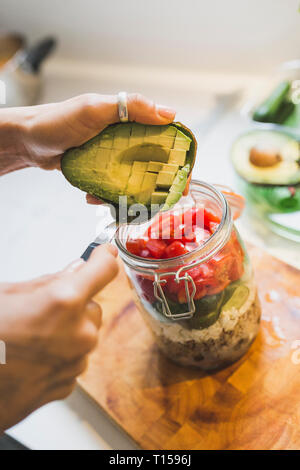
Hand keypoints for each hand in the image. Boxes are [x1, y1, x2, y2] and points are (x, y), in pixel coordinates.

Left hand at [0, 93, 175, 200]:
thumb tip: (169, 114)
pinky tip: (95, 199)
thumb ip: (130, 107)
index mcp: (129, 119)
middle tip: (162, 201)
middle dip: (160, 183)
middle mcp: (125, 138)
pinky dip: (107, 196)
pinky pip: (112, 187)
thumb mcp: (94, 109)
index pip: (164, 134)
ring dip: (133, 194)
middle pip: (154, 162)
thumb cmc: (58, 120)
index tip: (184, 175)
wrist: (29, 141)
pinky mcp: (100, 171)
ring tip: (127, 207)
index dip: (178, 154)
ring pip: (134, 178)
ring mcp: (113, 157)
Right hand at [0, 244, 117, 431]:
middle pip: (93, 306)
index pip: (104, 269)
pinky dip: (59, 355)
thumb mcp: (6, 294)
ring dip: (67, 332)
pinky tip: (32, 356)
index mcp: (63, 302)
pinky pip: (74, 358)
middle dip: (74, 304)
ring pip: (84, 334)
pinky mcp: (67, 385)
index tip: (104, 255)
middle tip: (42, 309)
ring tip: (30, 337)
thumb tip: (74, 271)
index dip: (104, 258)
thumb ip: (47, 282)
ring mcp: (75, 362)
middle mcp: (78, 334)